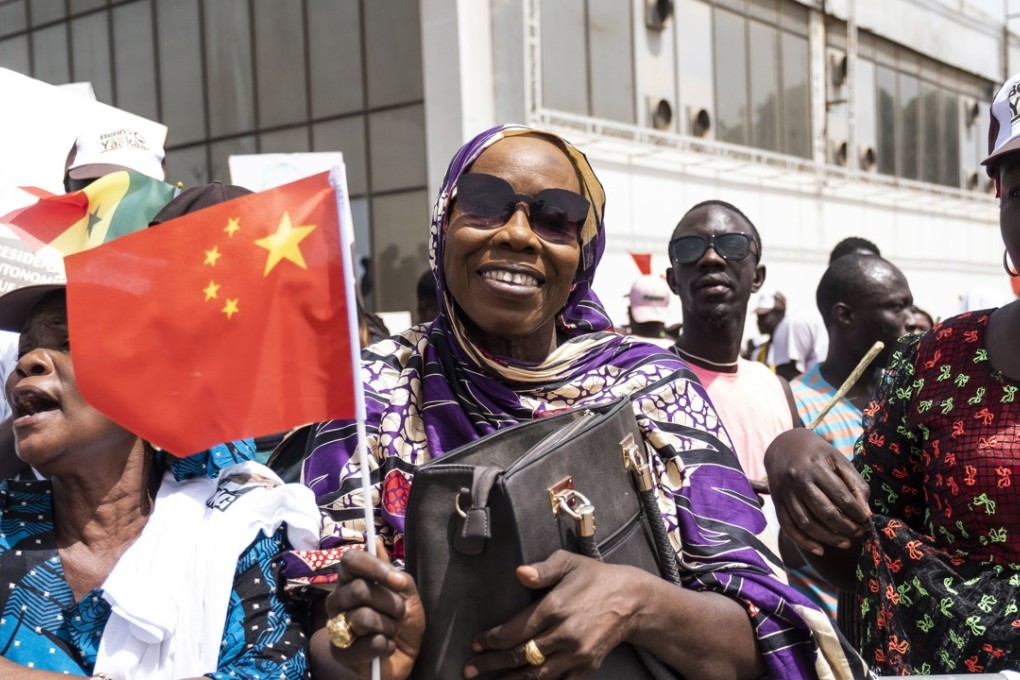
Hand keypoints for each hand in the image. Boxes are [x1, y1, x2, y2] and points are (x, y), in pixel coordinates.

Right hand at [311, 547, 424, 679]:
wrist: (404, 657)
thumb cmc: (403, 621)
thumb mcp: (407, 594)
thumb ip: (393, 572)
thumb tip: (375, 543)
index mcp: (351, 581)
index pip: (349, 559)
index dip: (374, 567)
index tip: (397, 581)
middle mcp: (337, 600)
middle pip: (359, 589)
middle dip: (390, 603)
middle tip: (400, 612)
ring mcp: (335, 626)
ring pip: (364, 617)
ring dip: (390, 626)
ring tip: (391, 631)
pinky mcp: (340, 653)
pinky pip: (371, 643)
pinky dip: (387, 646)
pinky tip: (385, 648)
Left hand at [466, 550, 643, 678]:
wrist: (632, 601)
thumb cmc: (594, 578)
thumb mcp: (569, 563)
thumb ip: (542, 569)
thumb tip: (519, 573)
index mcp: (554, 607)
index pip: (514, 631)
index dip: (492, 639)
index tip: (476, 644)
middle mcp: (563, 634)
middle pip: (520, 655)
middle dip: (492, 664)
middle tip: (471, 669)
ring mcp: (576, 654)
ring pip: (536, 675)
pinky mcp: (587, 667)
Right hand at [764, 428, 870, 557]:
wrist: (783, 445)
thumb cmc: (817, 454)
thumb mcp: (838, 461)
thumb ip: (855, 484)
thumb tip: (866, 513)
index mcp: (816, 467)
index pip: (841, 497)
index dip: (857, 513)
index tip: (867, 521)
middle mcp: (798, 480)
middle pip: (825, 512)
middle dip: (846, 527)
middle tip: (859, 532)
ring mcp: (785, 493)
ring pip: (807, 523)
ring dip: (829, 538)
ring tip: (846, 543)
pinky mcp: (776, 503)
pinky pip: (789, 528)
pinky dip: (804, 542)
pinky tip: (820, 550)